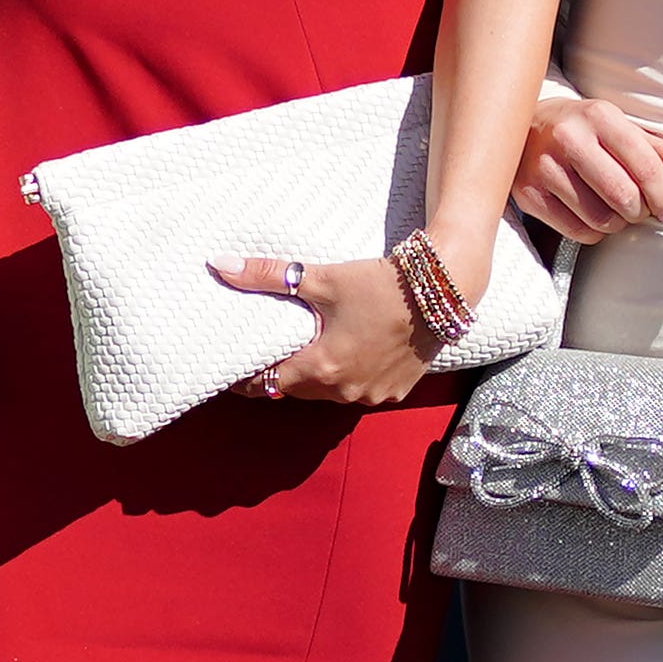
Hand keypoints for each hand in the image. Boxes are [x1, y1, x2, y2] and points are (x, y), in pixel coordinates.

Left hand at [214, 253, 440, 406]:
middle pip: (297, 391)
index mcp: (322, 368)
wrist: (443, 290)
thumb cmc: (379, 283)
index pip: (267, 386)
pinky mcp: (395, 391)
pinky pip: (360, 392)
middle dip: (282, 375)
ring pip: (329, 394)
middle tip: (269, 354)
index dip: (248, 379)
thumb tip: (219, 266)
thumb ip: (267, 275)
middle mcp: (345, 391)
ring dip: (317, 378)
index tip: (235, 369)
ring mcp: (372, 395)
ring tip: (308, 351)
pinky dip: (349, 378)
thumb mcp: (321, 278)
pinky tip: (349, 354)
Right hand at [510, 96, 662, 244]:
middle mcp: (570, 139)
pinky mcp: (529, 194)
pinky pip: (577, 231)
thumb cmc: (582, 129)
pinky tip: (591, 215)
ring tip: (614, 210)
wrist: (521, 126)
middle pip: (624, 197)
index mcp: (600, 116)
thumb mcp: (620, 129)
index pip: (646, 165)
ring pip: (601, 219)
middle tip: (641, 210)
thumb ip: (659, 150)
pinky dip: (593, 231)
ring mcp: (545, 168)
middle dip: (641, 211)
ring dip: (617, 223)